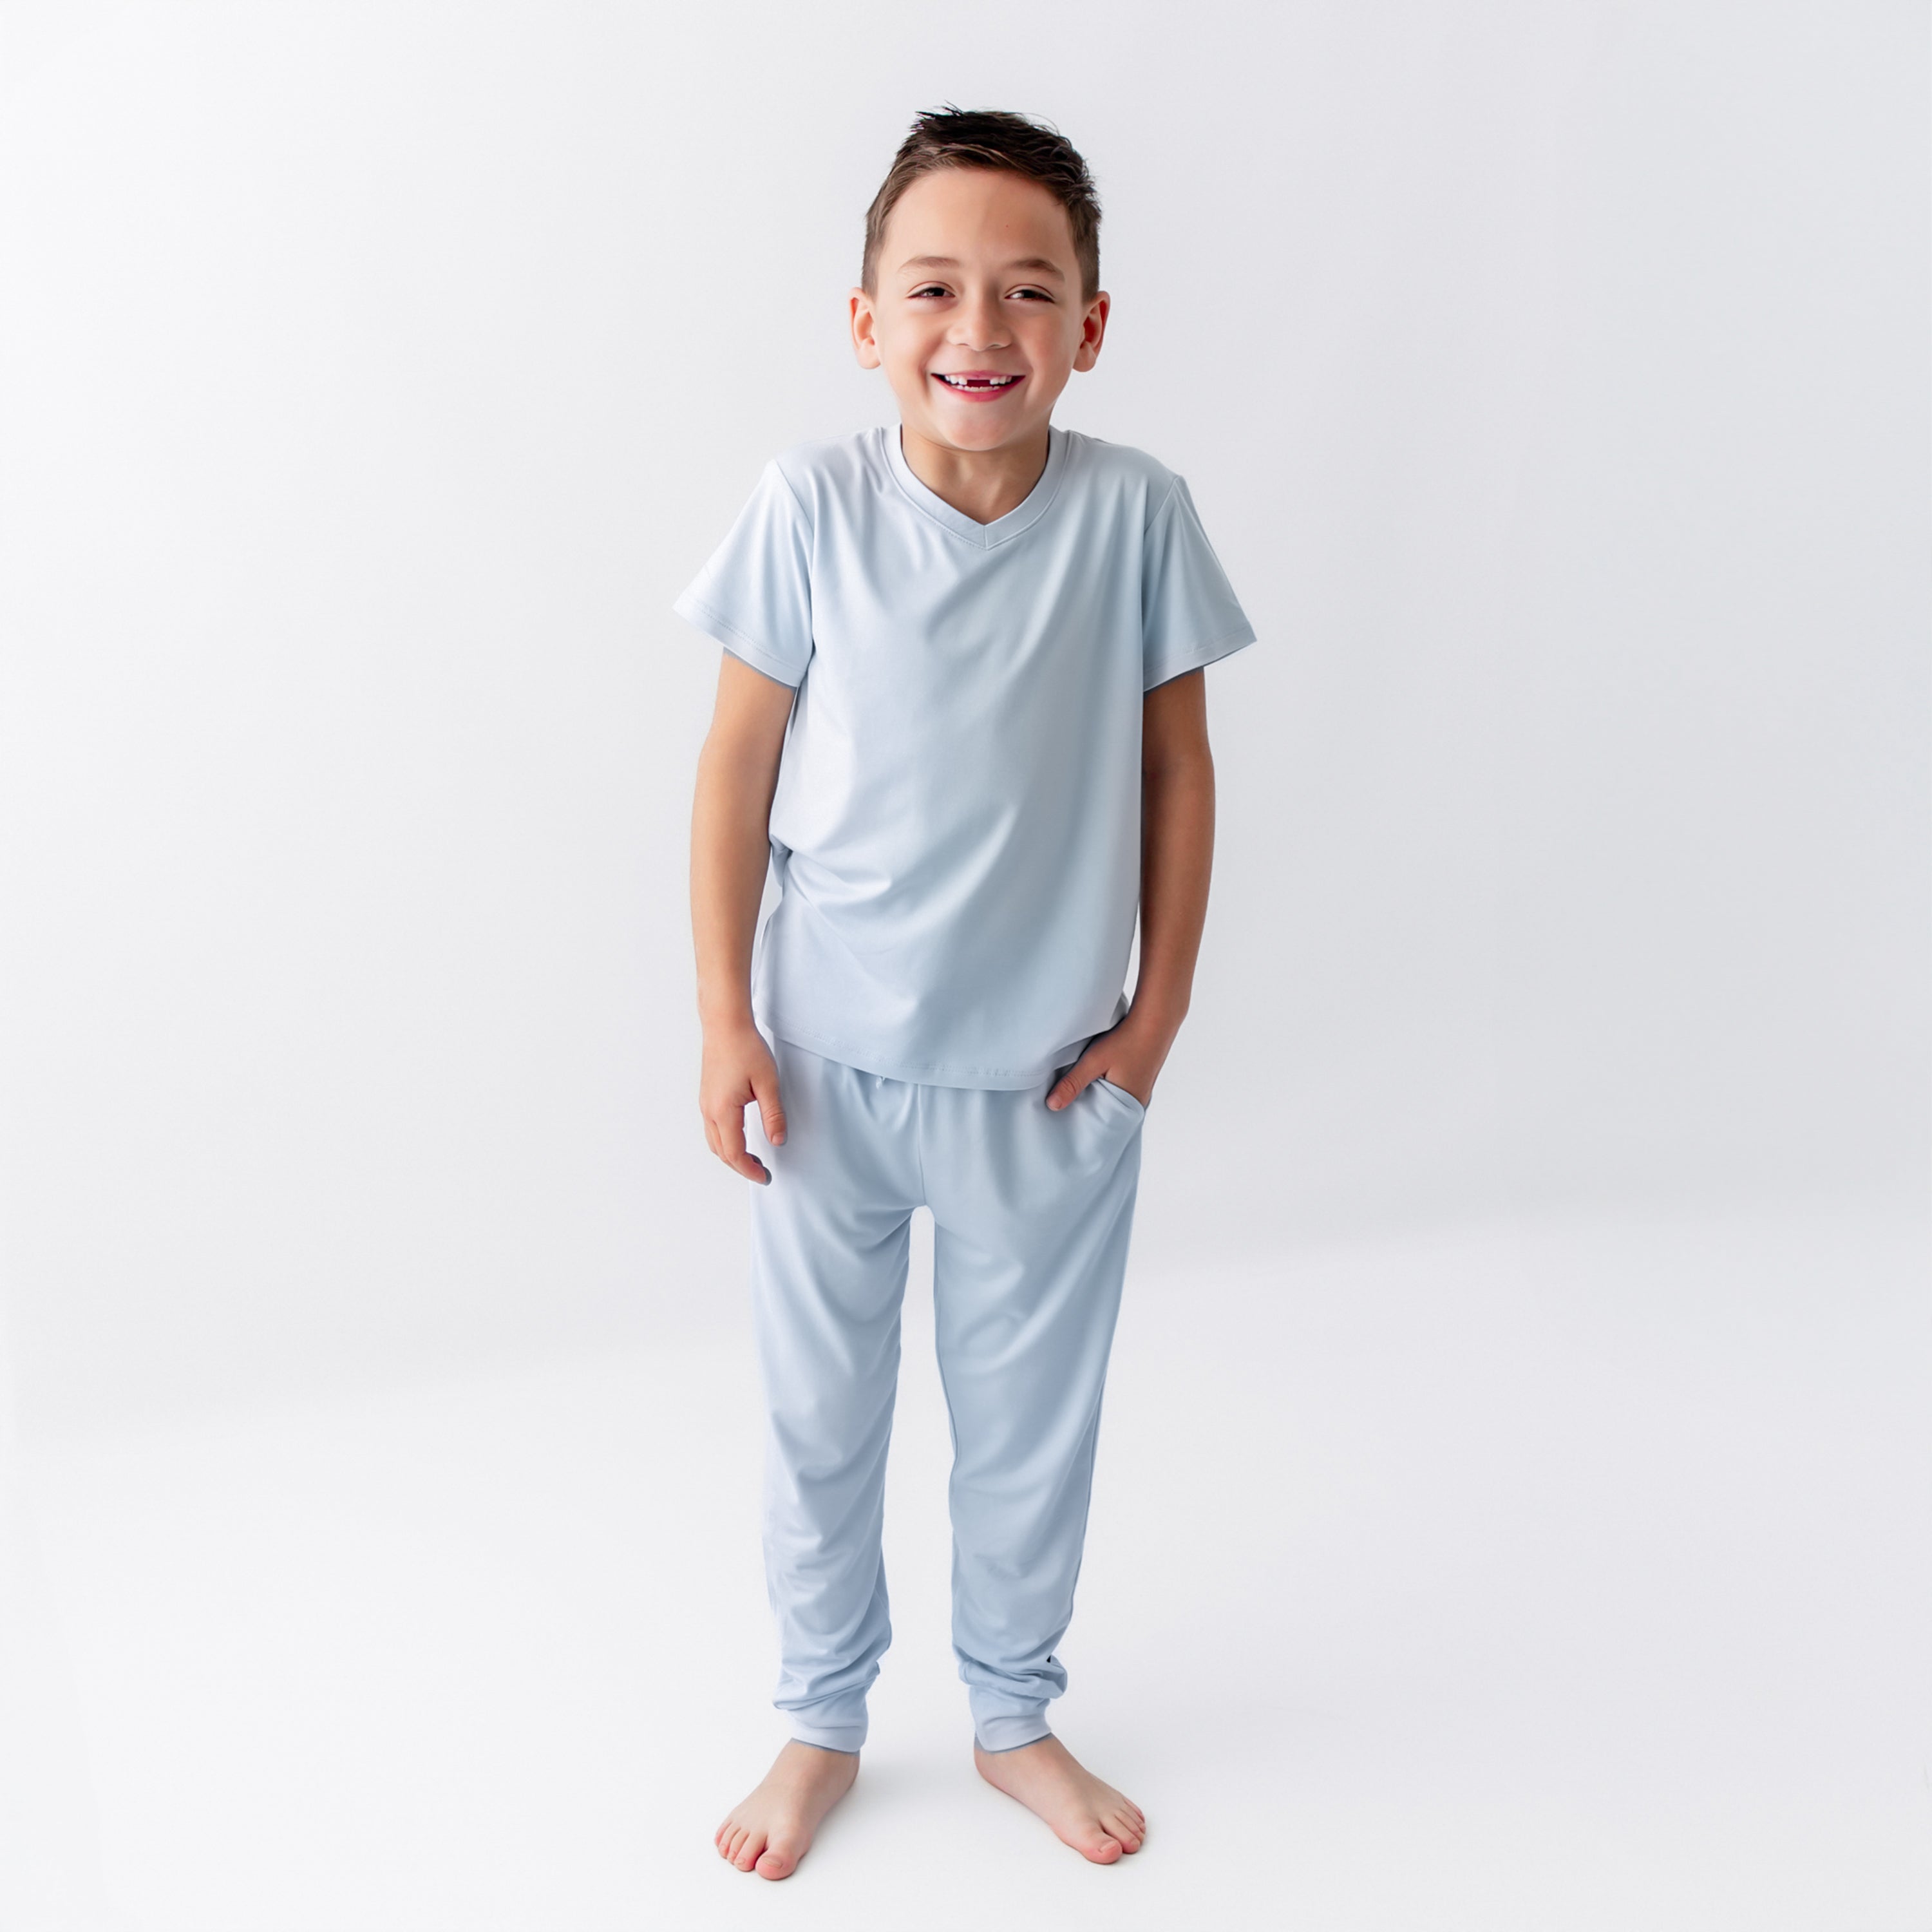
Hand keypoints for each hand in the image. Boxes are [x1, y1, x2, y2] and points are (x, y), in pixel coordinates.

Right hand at [700, 1019, 785, 1182]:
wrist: (725, 1025)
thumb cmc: (745, 1048)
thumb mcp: (768, 1083)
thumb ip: (773, 1115)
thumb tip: (777, 1141)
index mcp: (723, 1111)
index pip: (734, 1153)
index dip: (749, 1169)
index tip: (764, 1176)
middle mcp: (709, 1110)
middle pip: (721, 1152)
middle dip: (740, 1166)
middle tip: (761, 1172)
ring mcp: (705, 1103)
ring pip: (714, 1142)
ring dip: (731, 1155)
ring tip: (753, 1158)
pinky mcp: (707, 1096)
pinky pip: (712, 1128)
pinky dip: (725, 1141)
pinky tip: (740, 1137)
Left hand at [1044, 1020, 1166, 1111]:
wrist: (1156, 1020)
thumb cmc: (1126, 1041)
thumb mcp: (1093, 1061)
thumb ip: (1073, 1083)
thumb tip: (1052, 1105)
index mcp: (1126, 1106)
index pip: (1100, 1125)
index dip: (1083, 1122)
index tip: (1065, 1120)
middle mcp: (1137, 1103)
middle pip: (1106, 1115)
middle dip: (1089, 1111)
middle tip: (1068, 1108)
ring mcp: (1141, 1092)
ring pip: (1113, 1102)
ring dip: (1098, 1098)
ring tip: (1080, 1095)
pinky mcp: (1141, 1080)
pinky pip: (1120, 1092)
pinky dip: (1108, 1089)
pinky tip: (1098, 1081)